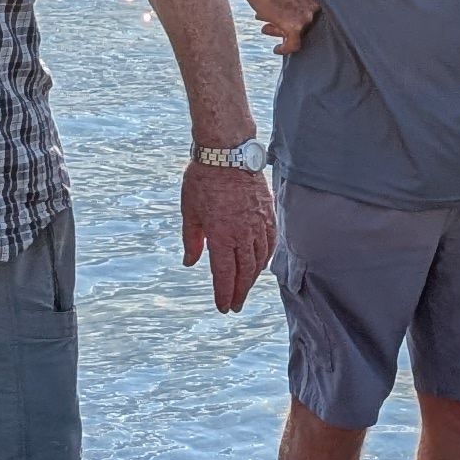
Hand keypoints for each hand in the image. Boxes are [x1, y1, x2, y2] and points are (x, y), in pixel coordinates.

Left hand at [183, 160, 275, 312]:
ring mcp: (258, 223)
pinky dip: (267, 257)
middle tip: (235, 306)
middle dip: (240, 292)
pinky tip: (262, 263)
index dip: (224, 294)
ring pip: (260, 260)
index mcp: (221, 235)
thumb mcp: (189, 211)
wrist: (227, 152)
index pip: (225, 274)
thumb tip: (190, 261)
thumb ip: (192, 240)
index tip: (223, 308)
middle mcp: (243, 233)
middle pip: (245, 272)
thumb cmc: (203, 179)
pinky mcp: (268, 212)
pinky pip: (271, 242)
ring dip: (253, 278)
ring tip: (246, 287)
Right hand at [241, 0, 321, 54]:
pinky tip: (277, 49)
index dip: (298, 14)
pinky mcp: (294, 26)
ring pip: (297, 31)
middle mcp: (316, 5)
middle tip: (271, 23)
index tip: (289, 15)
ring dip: (280, 30)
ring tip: (266, 28)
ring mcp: (306, 16)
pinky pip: (293, 44)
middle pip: (304, 20)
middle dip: (287, 21)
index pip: (313, 10)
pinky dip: (285, 48)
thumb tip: (292, 3)